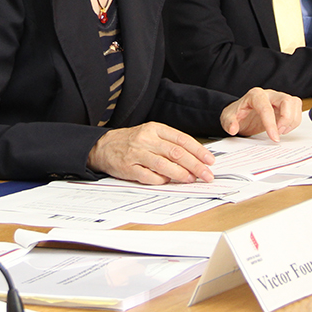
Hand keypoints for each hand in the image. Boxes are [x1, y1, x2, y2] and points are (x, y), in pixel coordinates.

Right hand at [87, 122, 215, 183]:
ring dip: (181, 174)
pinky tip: (168, 182)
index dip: (198, 151)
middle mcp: (146, 139)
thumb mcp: (150, 135)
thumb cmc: (131, 141)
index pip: (182, 139)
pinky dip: (161, 180)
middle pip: (176, 152)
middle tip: (207, 174)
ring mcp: (136, 153)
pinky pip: (148, 176)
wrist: (102, 146)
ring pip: (164, 164)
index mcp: (155, 128)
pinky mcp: (128, 167)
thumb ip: (170, 144)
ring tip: (191, 179)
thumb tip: (194, 158)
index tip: (209, 160)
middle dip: (195, 165)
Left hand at [219, 87, 302, 141]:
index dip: (271, 124)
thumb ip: (229, 123)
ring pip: (294, 103)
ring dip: (292, 120)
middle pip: (286, 100)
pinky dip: (294, 121)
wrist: (241, 113)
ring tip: (281, 132)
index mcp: (255, 95)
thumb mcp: (227, 118)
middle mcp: (269, 94)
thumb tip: (233, 129)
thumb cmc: (236, 114)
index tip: (274, 138)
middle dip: (286, 119)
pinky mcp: (285, 105)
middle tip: (279, 133)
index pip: (266, 108)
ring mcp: (278, 99)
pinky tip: (283, 129)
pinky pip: (296, 109)